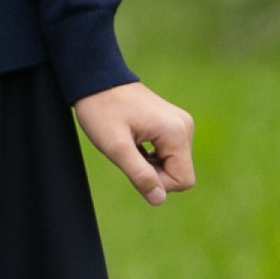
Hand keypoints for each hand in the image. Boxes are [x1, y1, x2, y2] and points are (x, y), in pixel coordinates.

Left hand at [74, 81, 195, 205]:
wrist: (95, 78)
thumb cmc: (102, 109)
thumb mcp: (116, 146)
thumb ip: (139, 174)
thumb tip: (159, 200)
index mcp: (176, 133)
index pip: (183, 180)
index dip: (157, 183)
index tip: (133, 164)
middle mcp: (184, 127)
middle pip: (179, 173)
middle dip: (152, 172)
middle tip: (127, 154)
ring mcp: (179, 124)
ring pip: (173, 164)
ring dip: (149, 164)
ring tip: (129, 144)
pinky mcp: (171, 123)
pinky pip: (168, 153)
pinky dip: (150, 155)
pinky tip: (133, 141)